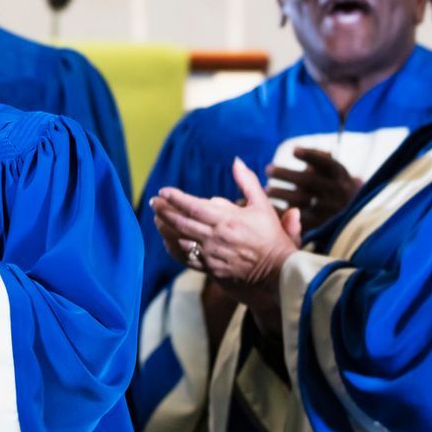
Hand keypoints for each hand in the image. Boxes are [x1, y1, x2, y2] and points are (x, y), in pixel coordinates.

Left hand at [151, 159, 300, 307]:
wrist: (278, 270)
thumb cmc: (271, 236)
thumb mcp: (262, 205)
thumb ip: (247, 182)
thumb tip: (236, 161)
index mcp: (226, 220)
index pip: (193, 207)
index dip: (175, 198)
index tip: (163, 191)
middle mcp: (215, 237)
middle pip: (181, 223)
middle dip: (164, 211)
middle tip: (154, 202)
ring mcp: (211, 255)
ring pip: (180, 240)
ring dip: (165, 228)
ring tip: (156, 219)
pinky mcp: (211, 269)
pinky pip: (186, 259)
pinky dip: (173, 248)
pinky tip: (167, 241)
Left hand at [268, 147, 361, 229]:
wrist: (354, 219)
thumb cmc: (335, 188)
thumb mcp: (335, 172)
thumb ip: (320, 160)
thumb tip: (298, 150)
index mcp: (341, 177)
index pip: (326, 164)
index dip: (310, 155)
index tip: (293, 150)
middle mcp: (337, 193)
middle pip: (307, 181)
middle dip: (284, 174)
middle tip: (268, 169)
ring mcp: (328, 211)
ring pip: (299, 200)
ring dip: (279, 193)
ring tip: (267, 190)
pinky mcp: (319, 226)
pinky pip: (296, 219)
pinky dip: (280, 212)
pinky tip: (270, 206)